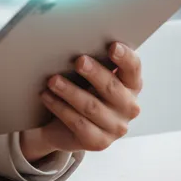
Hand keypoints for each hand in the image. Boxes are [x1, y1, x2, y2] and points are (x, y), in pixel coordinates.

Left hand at [19, 41, 142, 161]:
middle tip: (78, 61)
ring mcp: (115, 128)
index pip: (133, 68)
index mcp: (131, 85)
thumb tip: (75, 38)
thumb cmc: (82, 89)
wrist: (66, 125)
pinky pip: (78, 124)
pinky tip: (47, 96)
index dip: (125, 57)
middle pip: (112, 88)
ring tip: (52, 80)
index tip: (112, 46)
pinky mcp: (99, 142)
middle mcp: (129, 107)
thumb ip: (93, 60)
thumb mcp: (90, 75)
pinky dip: (60, 108)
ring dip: (70, 91)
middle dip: (94, 73)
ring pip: (91, 107)